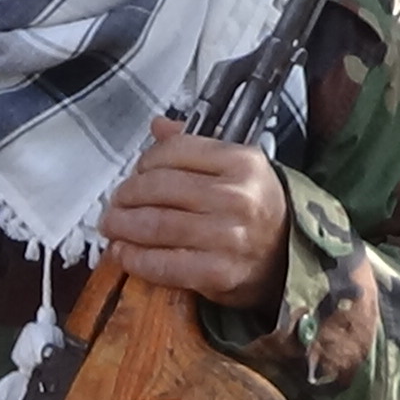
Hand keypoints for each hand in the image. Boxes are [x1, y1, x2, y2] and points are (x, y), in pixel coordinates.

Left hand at [98, 117, 289, 310]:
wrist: (288, 259)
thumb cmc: (256, 210)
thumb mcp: (237, 168)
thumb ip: (195, 146)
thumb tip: (158, 126)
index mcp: (242, 162)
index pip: (175, 151)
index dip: (145, 161)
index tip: (135, 172)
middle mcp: (237, 197)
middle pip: (158, 188)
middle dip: (125, 195)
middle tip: (114, 202)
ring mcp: (228, 237)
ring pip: (155, 225)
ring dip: (123, 226)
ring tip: (111, 225)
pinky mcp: (218, 273)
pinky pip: (163, 263)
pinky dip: (135, 259)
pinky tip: (124, 253)